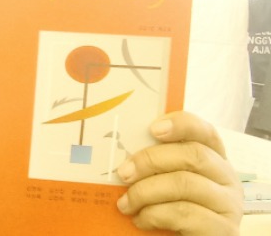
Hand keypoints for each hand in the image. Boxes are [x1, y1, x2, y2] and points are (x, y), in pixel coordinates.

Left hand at [116, 111, 242, 234]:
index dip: (181, 124)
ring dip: (145, 192)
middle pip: (192, 155)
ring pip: (185, 184)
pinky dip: (154, 214)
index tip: (153, 128)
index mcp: (213, 159)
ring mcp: (228, 204)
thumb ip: (156, 165)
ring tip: (125, 204)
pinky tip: (140, 220)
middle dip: (150, 160)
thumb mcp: (164, 182)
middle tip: (122, 173)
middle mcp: (226, 178)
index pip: (204, 132)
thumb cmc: (169, 210)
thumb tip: (122, 150)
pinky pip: (184, 213)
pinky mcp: (222, 230)